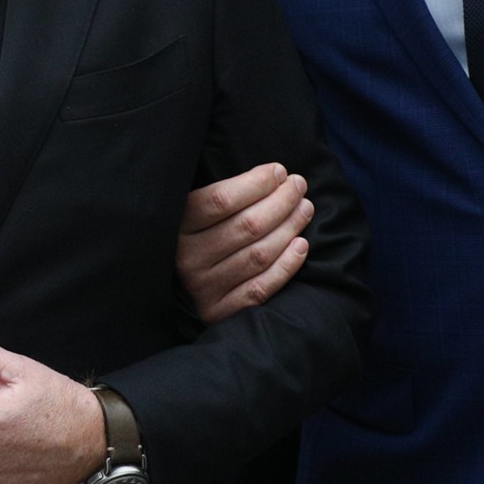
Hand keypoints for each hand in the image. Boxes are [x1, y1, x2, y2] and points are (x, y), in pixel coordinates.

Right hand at [177, 162, 313, 323]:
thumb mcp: (198, 211)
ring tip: (305, 209)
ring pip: (258, 254)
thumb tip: (275, 175)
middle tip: (299, 186)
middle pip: (247, 226)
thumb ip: (228, 194)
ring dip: (289, 228)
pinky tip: (301, 245)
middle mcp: (187, 257)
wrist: (179, 291)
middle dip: (281, 201)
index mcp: (178, 224)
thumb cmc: (201, 235)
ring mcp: (203, 287)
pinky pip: (261, 288)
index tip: (279, 171)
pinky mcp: (219, 312)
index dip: (257, 183)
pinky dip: (286, 266)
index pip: (221, 199)